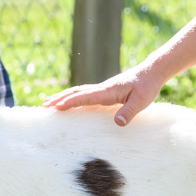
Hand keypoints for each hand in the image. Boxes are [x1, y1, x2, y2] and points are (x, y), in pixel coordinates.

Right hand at [42, 64, 165, 125]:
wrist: (152, 72)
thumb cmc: (147, 87)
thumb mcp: (142, 101)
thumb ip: (129, 112)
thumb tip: (117, 123)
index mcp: (108, 91)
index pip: (85, 97)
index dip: (70, 102)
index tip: (56, 107)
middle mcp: (102, 89)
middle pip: (76, 93)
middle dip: (60, 99)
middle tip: (44, 106)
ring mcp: (103, 89)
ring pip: (79, 92)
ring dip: (64, 97)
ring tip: (49, 102)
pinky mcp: (105, 91)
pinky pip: (85, 94)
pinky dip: (74, 97)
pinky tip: (70, 101)